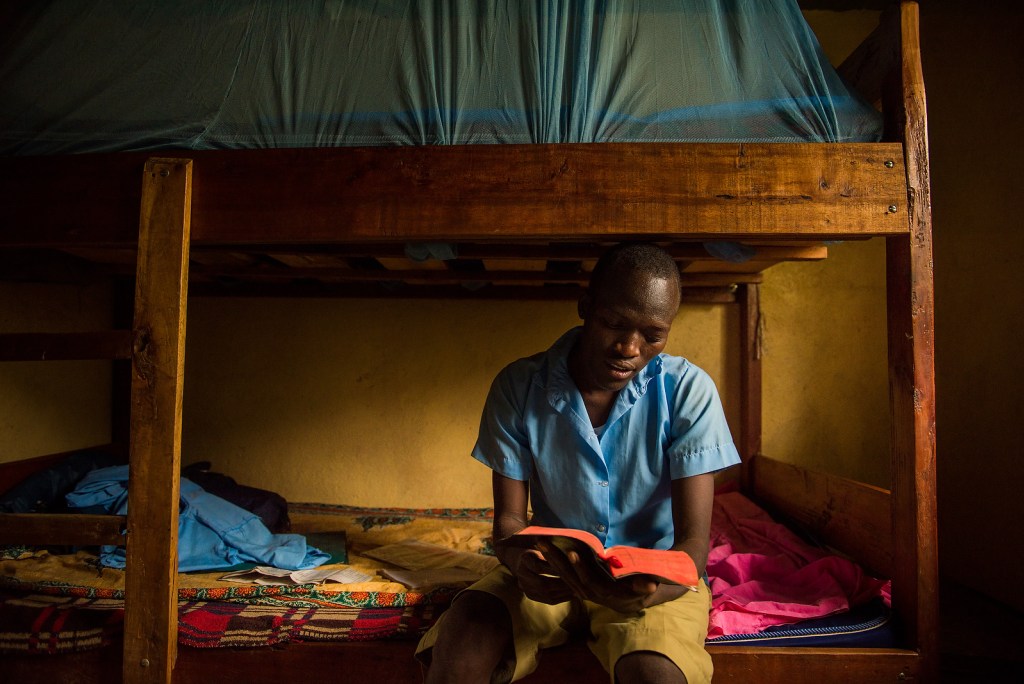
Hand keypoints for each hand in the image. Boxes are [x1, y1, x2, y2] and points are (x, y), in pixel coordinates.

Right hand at [508, 548, 574, 604]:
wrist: (524, 560)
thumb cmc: (541, 549)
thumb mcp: (545, 546)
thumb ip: (554, 552)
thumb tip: (572, 555)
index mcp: (524, 558)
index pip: (539, 566)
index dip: (555, 569)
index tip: (570, 569)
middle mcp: (521, 574)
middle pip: (542, 583)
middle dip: (561, 583)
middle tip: (576, 582)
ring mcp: (524, 586)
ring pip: (546, 593)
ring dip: (563, 592)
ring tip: (577, 588)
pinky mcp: (530, 595)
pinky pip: (548, 600)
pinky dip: (562, 598)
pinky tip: (573, 594)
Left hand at [537, 541, 658, 613]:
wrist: (629, 602)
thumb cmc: (637, 591)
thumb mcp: (643, 589)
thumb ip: (644, 586)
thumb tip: (651, 584)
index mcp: (603, 593)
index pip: (589, 581)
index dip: (580, 568)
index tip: (572, 553)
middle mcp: (589, 593)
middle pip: (569, 577)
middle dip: (556, 559)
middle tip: (544, 543)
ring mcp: (580, 589)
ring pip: (562, 575)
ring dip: (551, 559)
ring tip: (540, 543)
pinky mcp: (576, 585)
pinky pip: (562, 574)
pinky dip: (552, 562)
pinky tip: (544, 550)